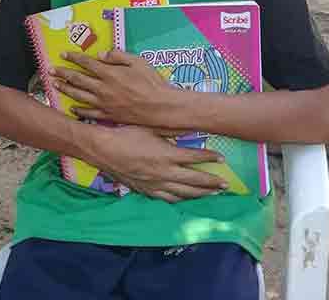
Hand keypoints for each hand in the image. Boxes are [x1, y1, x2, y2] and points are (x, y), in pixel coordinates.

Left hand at [50, 50, 175, 126]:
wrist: (159, 107)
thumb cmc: (151, 82)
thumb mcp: (137, 61)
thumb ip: (118, 56)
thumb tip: (101, 54)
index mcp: (110, 73)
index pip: (87, 63)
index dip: (74, 58)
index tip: (63, 54)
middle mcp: (103, 88)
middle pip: (78, 79)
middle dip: (63, 73)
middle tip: (51, 70)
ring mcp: (104, 103)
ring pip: (80, 95)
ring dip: (66, 89)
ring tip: (55, 85)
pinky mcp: (108, 115)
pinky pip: (89, 112)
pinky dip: (79, 110)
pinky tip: (72, 108)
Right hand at [90, 124, 227, 202]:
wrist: (104, 150)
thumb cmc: (127, 134)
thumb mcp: (151, 127)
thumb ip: (173, 130)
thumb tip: (192, 127)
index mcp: (167, 154)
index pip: (194, 157)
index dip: (209, 158)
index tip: (222, 159)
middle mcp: (165, 172)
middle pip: (194, 180)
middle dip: (211, 182)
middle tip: (225, 185)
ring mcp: (156, 184)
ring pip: (183, 193)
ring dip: (200, 194)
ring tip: (213, 195)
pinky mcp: (146, 191)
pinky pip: (167, 199)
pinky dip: (180, 200)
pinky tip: (186, 201)